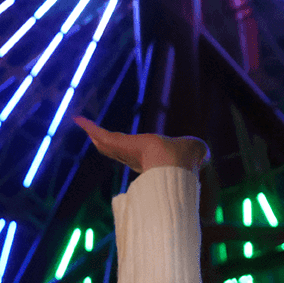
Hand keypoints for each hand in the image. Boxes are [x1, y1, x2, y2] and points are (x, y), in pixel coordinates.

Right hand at [77, 117, 207, 173]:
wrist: (174, 164)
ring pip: (106, 142)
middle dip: (105, 143)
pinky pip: (101, 133)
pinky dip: (89, 126)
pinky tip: (78, 118)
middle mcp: (134, 157)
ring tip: (83, 125)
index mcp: (150, 160)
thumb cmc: (189, 159)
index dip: (127, 152)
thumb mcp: (195, 151)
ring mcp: (124, 151)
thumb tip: (205, 152)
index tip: (120, 150)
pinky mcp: (117, 143)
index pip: (134, 156)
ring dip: (94, 133)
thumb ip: (199, 152)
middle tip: (94, 137)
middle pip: (115, 149)